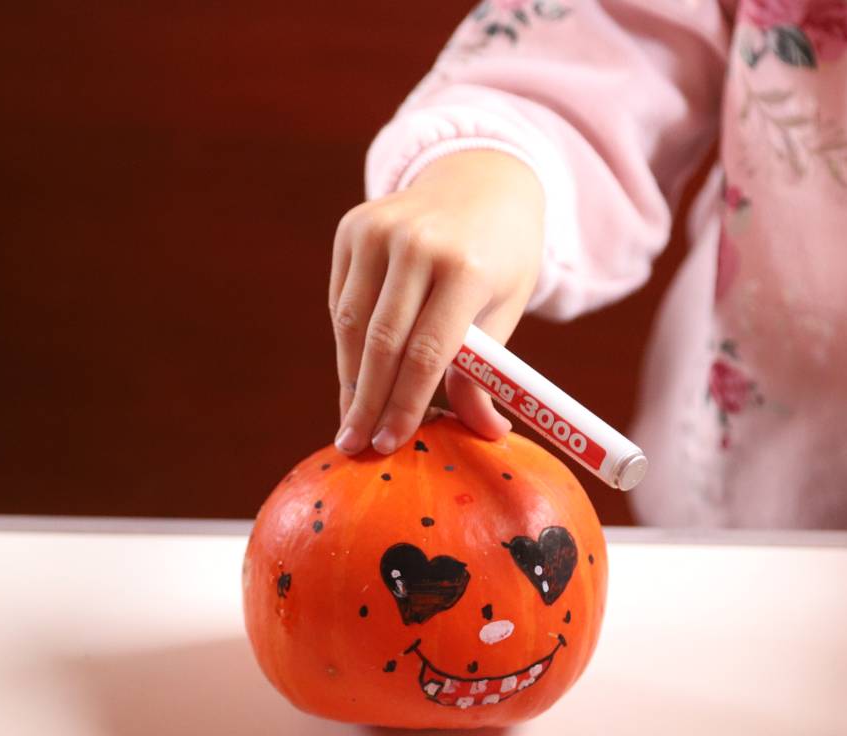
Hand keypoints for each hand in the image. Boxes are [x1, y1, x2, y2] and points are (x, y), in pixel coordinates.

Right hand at [331, 149, 544, 453]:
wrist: (481, 179)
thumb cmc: (499, 257)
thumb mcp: (504, 309)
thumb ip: (483, 371)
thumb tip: (483, 432)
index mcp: (466, 267)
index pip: (426, 352)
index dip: (404, 404)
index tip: (388, 444)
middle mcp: (418, 244)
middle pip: (382, 343)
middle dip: (367, 403)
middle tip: (355, 447)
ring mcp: (379, 230)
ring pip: (352, 324)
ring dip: (351, 379)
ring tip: (352, 421)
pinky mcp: (353, 227)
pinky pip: (342, 300)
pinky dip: (346, 343)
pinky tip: (354, 377)